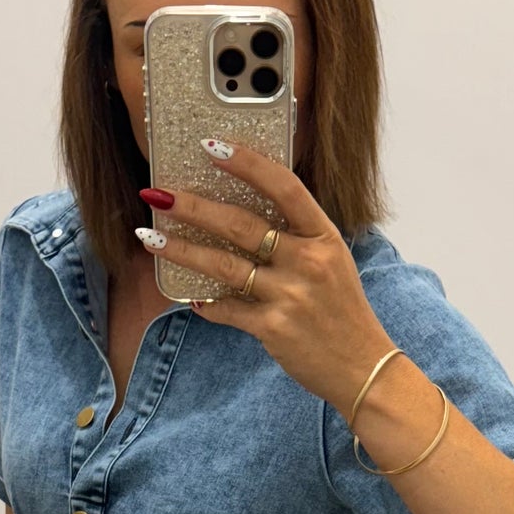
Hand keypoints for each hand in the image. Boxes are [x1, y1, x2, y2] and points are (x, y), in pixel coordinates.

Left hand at [136, 137, 393, 417]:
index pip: (285, 187)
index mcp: (324, 238)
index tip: (212, 145)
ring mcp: (290, 295)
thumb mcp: (333, 264)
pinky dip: (207, 305)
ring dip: (182, 250)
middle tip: (159, 193)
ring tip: (150, 237)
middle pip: (242, 225)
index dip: (248, 163)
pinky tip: (191, 301)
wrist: (363, 368)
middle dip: (194, 207)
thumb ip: (298, 239)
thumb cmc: (343, 313)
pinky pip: (227, 309)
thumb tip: (245, 219)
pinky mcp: (273, 328)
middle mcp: (308, 262)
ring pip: (224, 266)